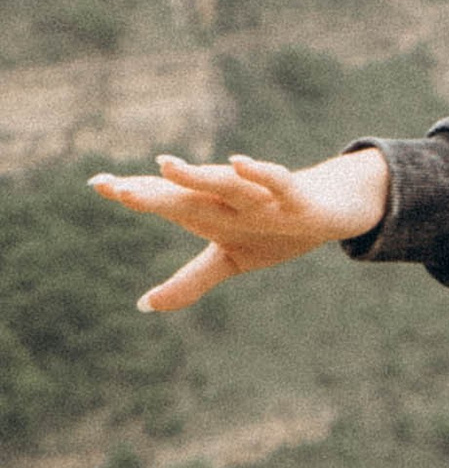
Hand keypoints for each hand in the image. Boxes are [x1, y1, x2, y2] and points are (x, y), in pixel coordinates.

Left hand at [86, 147, 393, 311]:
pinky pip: (276, 181)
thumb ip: (188, 282)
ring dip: (198, 176)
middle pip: (186, 196)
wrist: (332, 208)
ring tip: (167, 165)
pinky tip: (239, 163)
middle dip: (154, 193)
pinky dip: (259, 173)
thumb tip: (143, 305)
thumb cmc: (275, 230)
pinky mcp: (294, 196)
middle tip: (118, 189)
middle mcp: (229, 200)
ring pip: (225, 184)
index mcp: (209, 212)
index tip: (97, 184)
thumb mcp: (230, 260)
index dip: (135, 193)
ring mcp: (261, 196)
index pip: (166, 201)